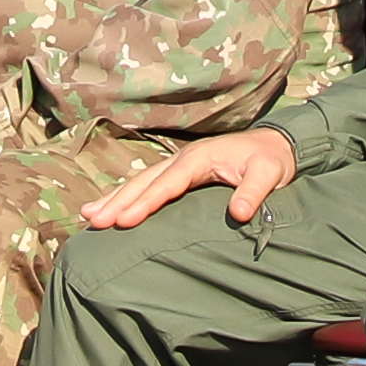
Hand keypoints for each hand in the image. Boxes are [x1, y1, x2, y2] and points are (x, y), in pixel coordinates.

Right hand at [81, 128, 296, 231]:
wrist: (277, 144)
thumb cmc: (272, 160)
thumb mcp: (269, 174)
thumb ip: (254, 192)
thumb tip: (238, 214)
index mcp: (199, 159)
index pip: (167, 184)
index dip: (145, 202)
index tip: (124, 221)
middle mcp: (183, 158)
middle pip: (145, 181)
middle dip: (118, 201)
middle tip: (93, 221)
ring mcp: (179, 164)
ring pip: (141, 181)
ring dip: (116, 198)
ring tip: (89, 215)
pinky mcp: (181, 173)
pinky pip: (148, 184)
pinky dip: (127, 195)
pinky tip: (112, 207)